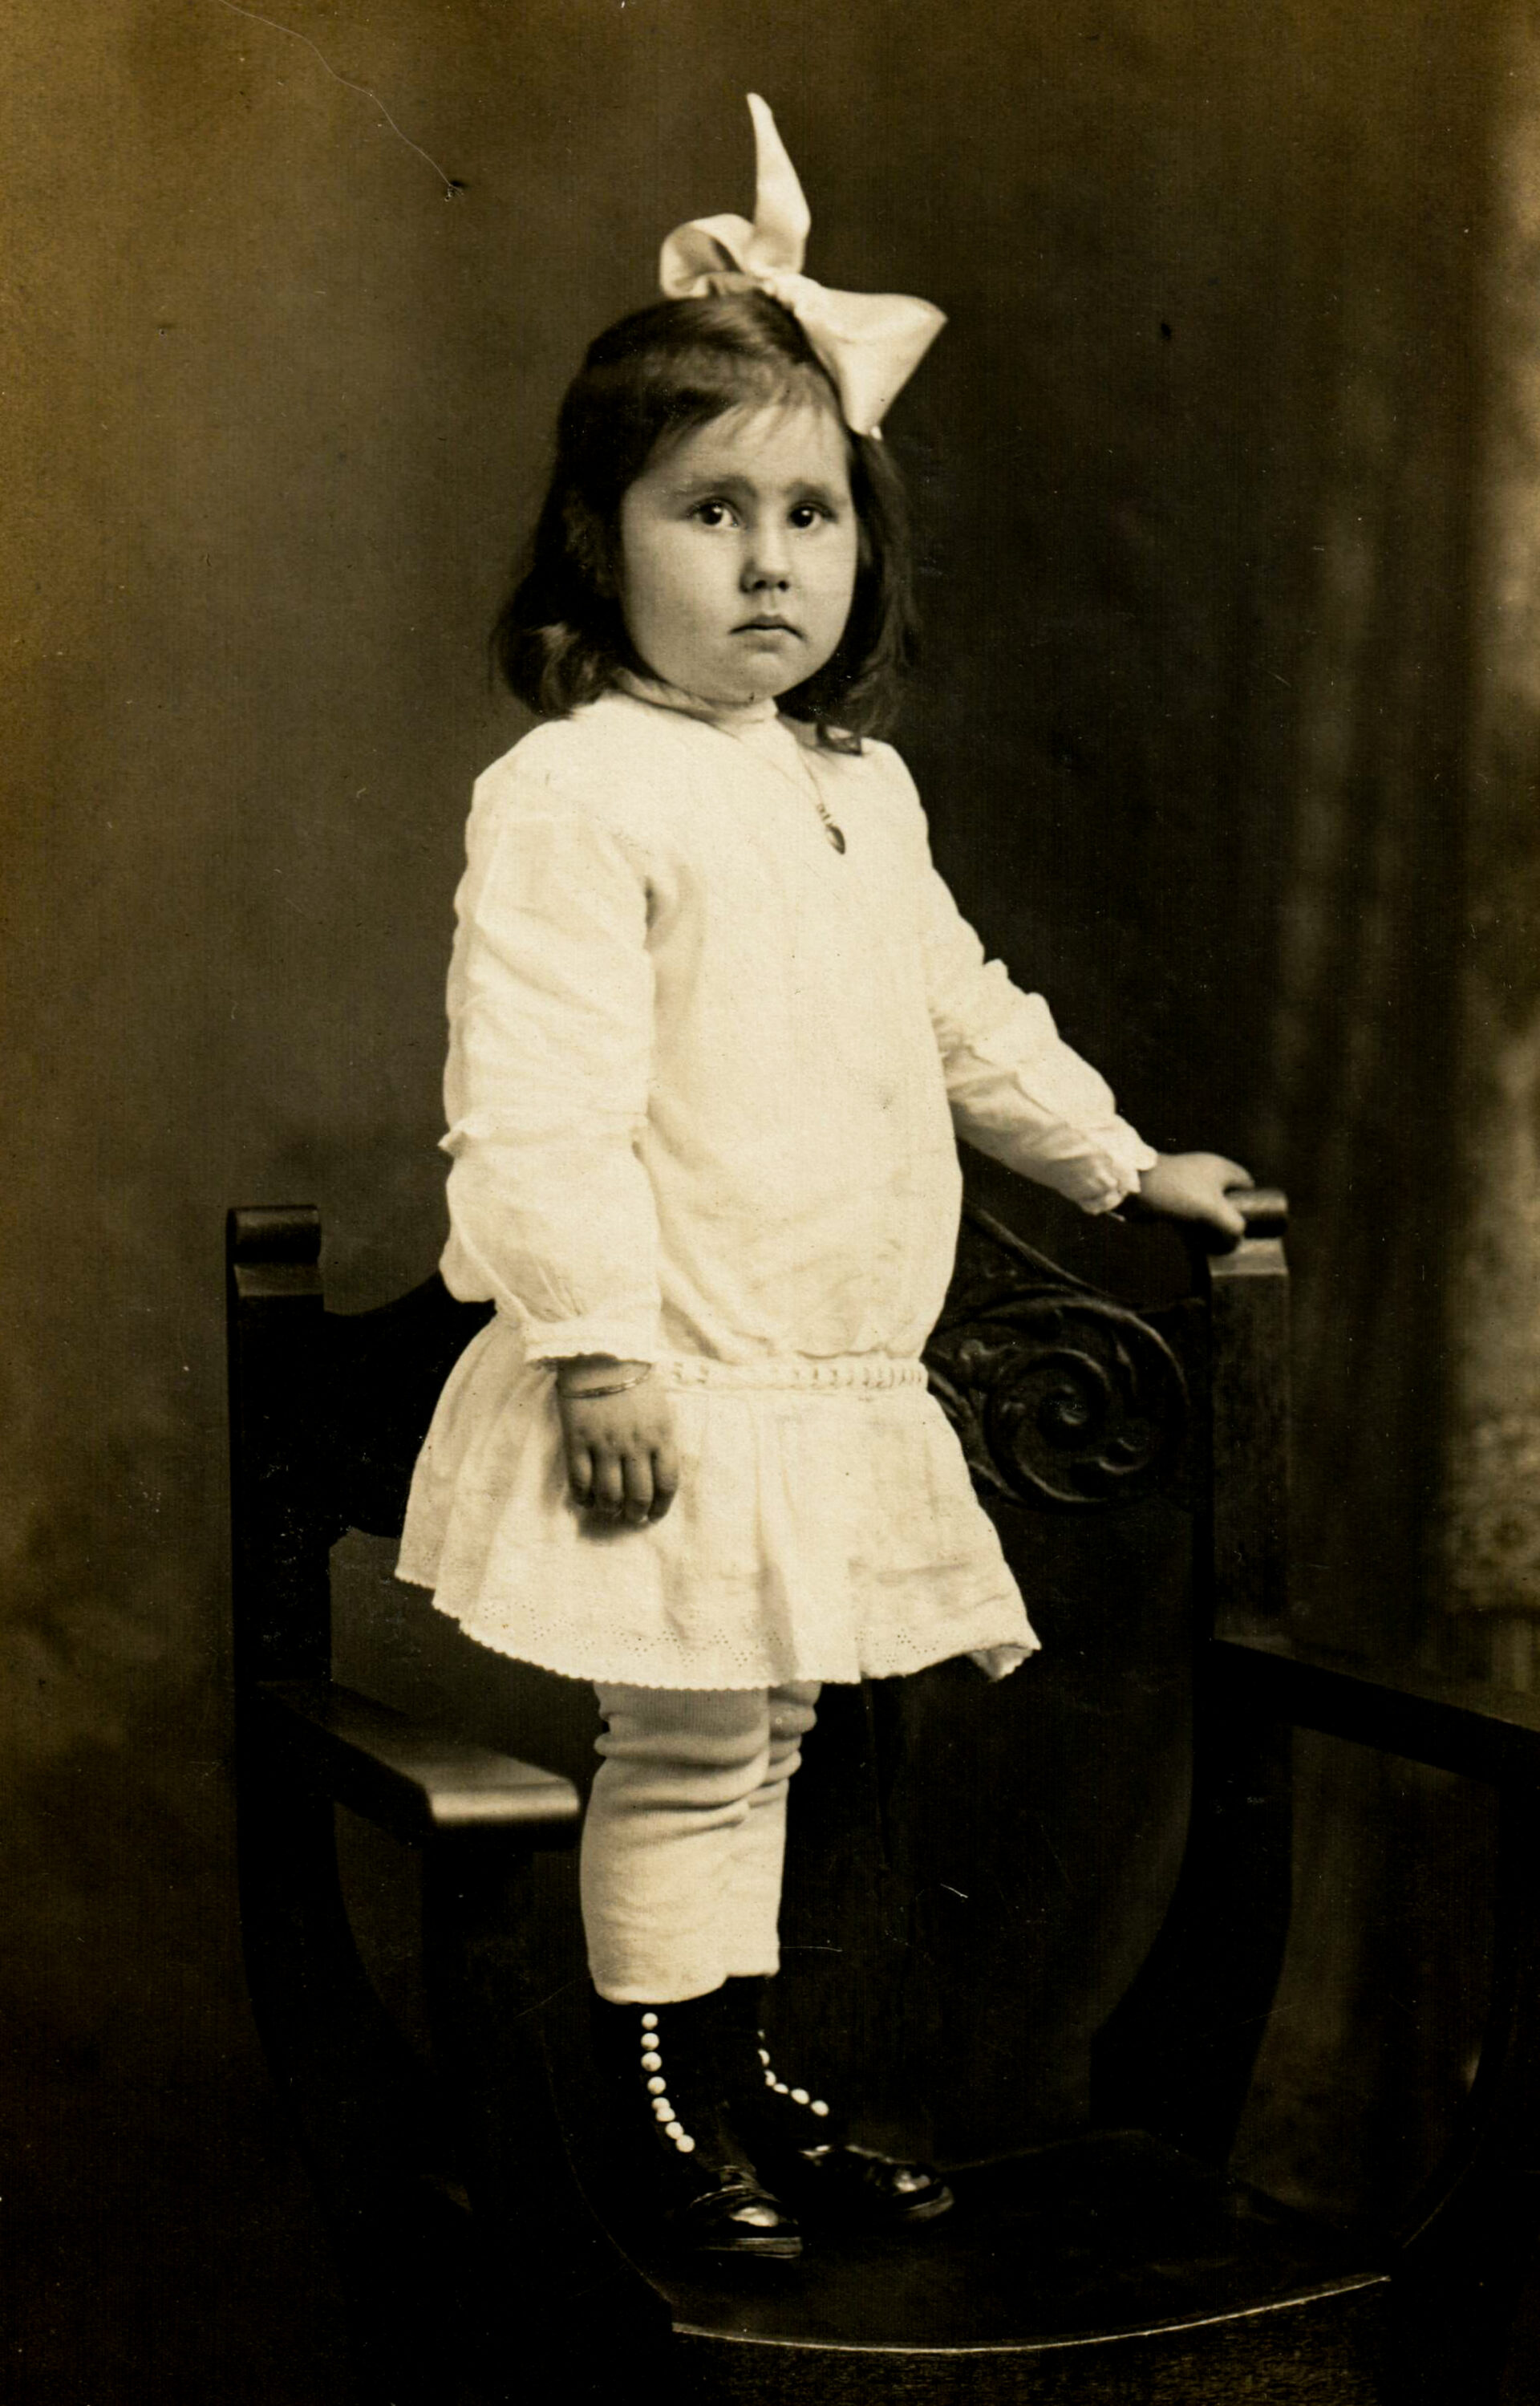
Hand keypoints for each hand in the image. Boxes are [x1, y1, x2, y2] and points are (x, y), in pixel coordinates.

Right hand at [555, 1361, 679, 1527]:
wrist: (601, 1351)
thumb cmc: (634, 1377)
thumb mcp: (660, 1407)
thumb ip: (660, 1439)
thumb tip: (656, 1472)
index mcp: (661, 1435)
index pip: (667, 1484)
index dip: (661, 1507)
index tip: (654, 1516)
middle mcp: (636, 1444)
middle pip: (639, 1496)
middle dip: (635, 1514)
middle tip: (630, 1517)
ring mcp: (605, 1444)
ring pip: (610, 1495)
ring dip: (609, 1509)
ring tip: (608, 1510)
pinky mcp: (578, 1440)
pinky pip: (580, 1481)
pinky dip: (583, 1498)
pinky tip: (585, 1500)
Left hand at [1136, 1152, 1253, 1239]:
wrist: (1135, 1188)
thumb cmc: (1179, 1193)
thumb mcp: (1215, 1210)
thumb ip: (1234, 1225)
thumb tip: (1238, 1239)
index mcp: (1221, 1168)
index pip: (1247, 1183)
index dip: (1254, 1202)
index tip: (1255, 1223)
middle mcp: (1206, 1173)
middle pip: (1227, 1198)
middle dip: (1231, 1217)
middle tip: (1236, 1238)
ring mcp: (1187, 1185)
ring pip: (1207, 1208)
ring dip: (1211, 1226)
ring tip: (1219, 1246)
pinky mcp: (1171, 1198)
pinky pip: (1189, 1215)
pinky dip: (1193, 1228)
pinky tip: (1196, 1246)